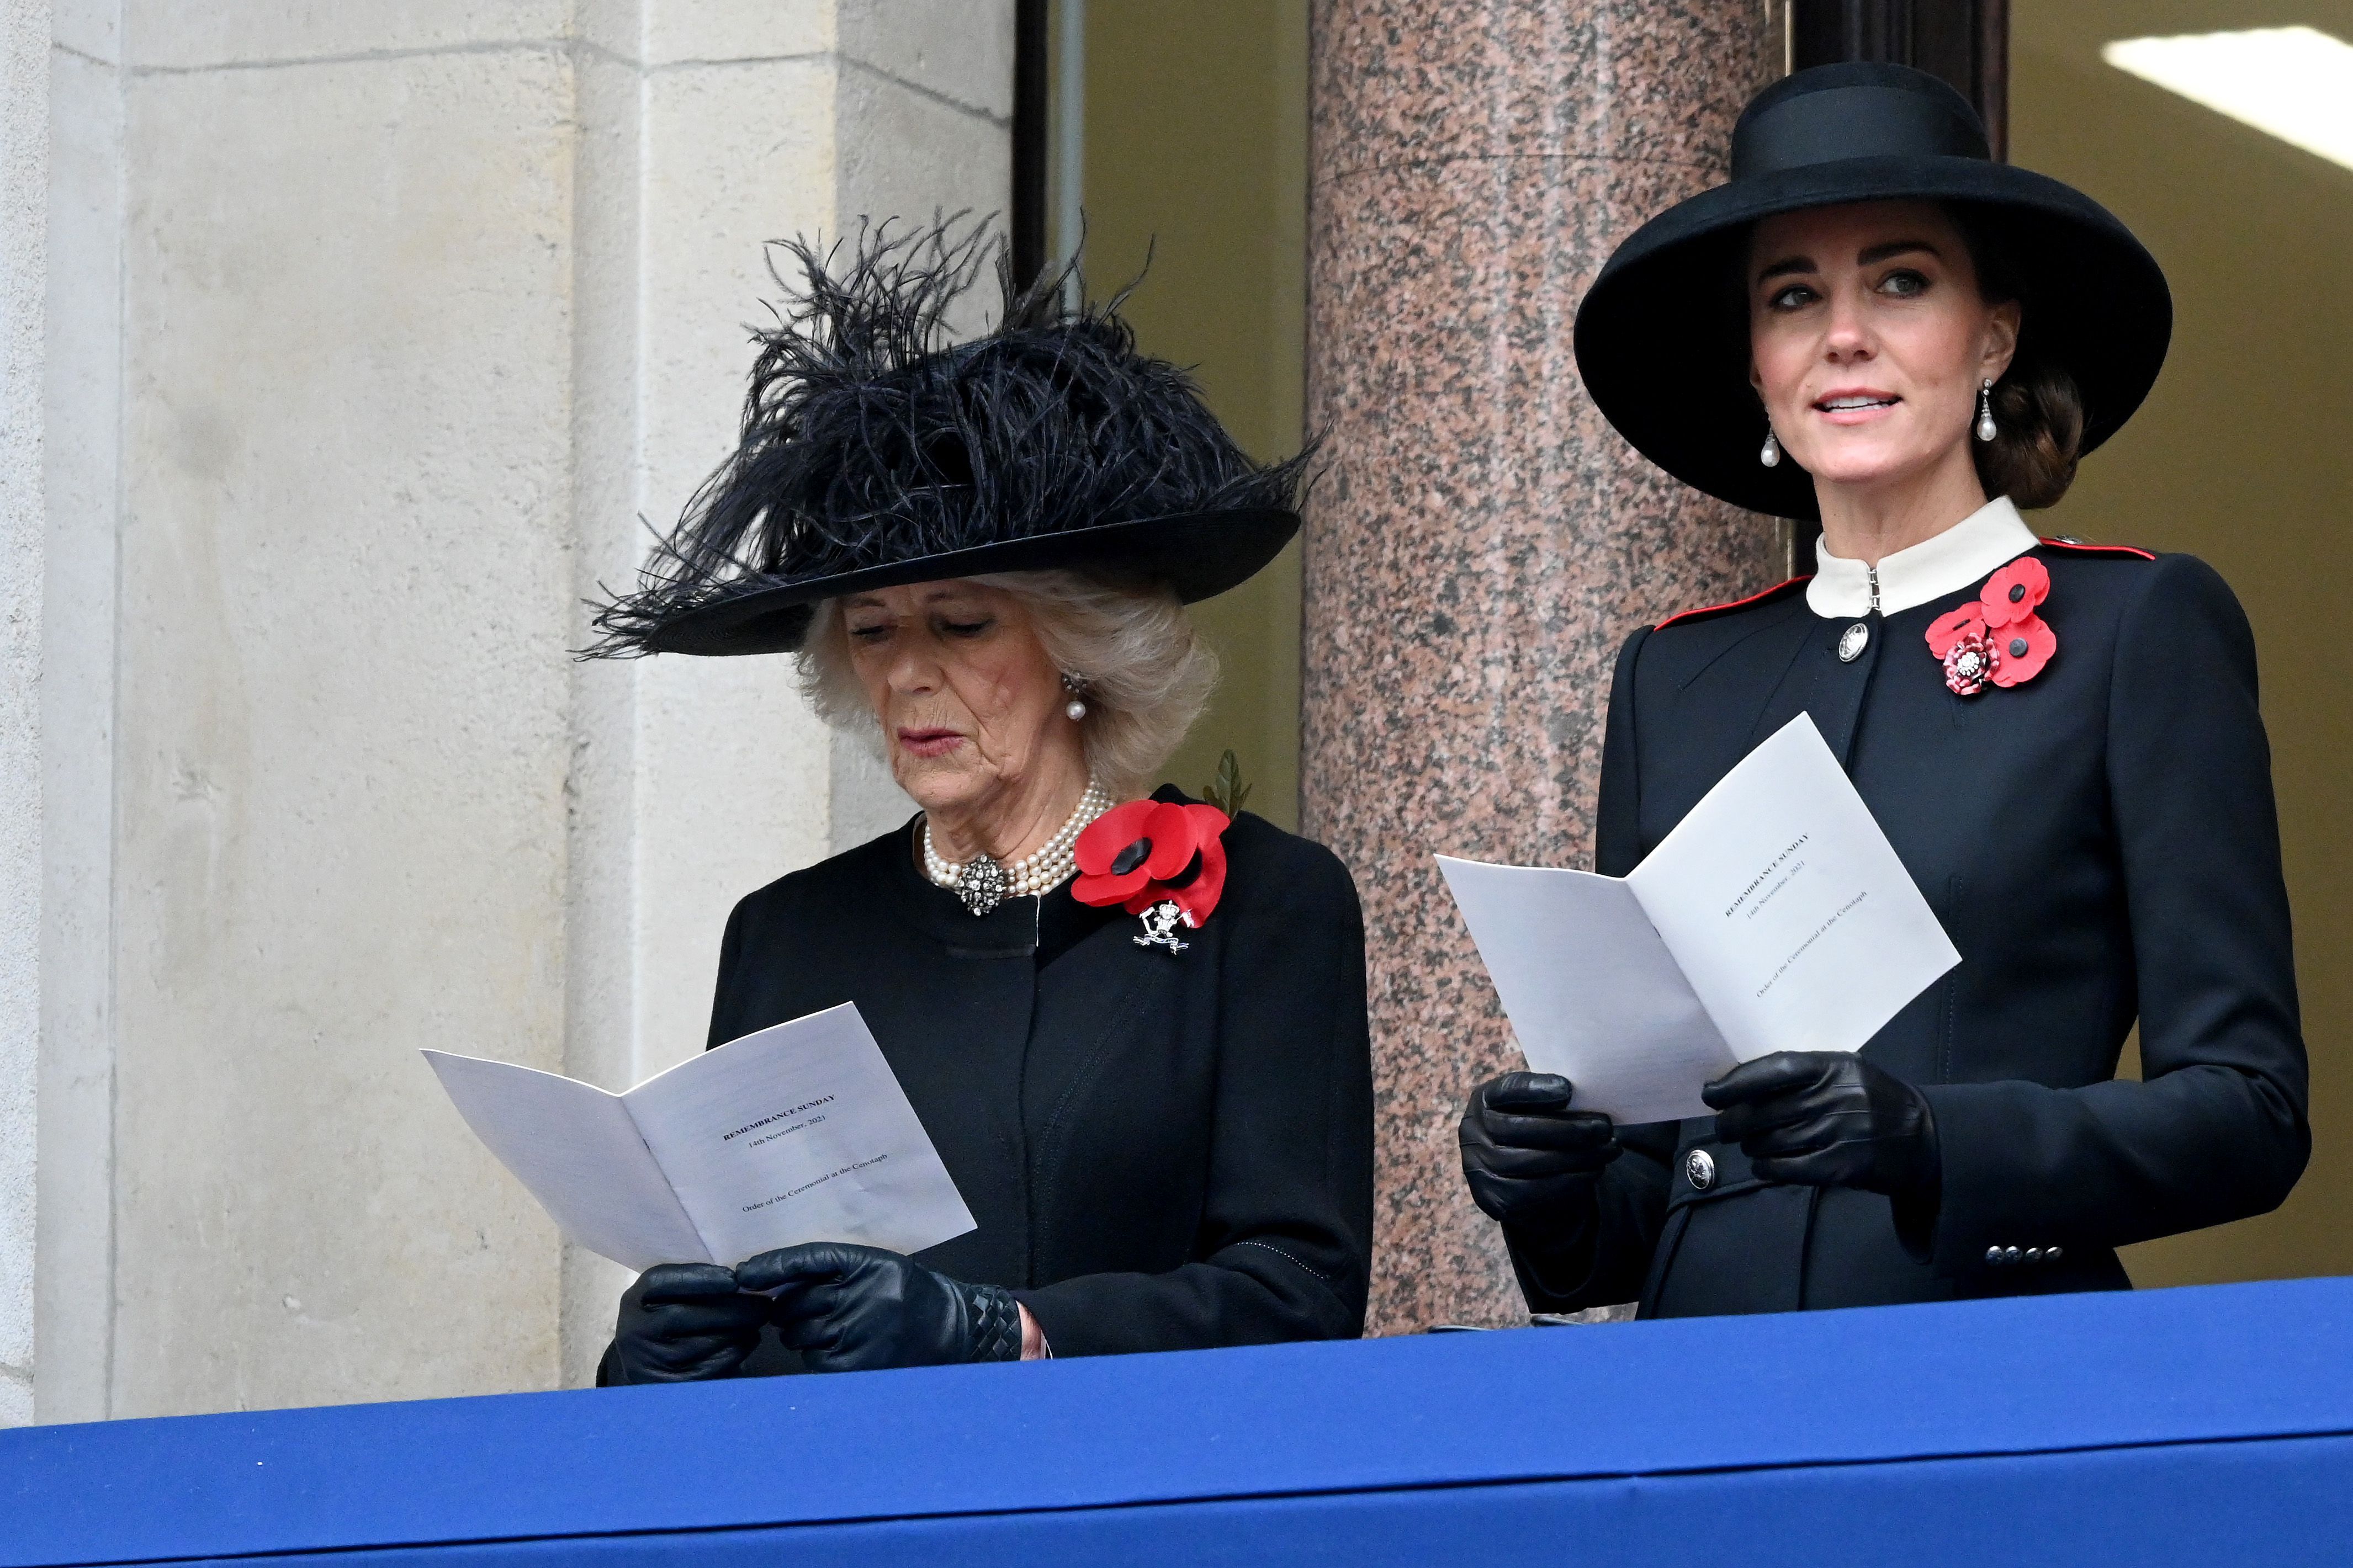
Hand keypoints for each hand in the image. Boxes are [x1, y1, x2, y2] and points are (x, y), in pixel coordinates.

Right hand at [607, 1263, 767, 1383]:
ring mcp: (650, 1362)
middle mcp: (635, 1331)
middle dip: (733, 1308)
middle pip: (686, 1315)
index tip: (734, 1279)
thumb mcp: (669, 1298)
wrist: (651, 1366)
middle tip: (764, 1304)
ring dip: (739, 1330)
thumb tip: (741, 1278)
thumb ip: (694, 1286)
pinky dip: (736, 1352)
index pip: (662, 1281)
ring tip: (758, 1321)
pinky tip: (748, 1341)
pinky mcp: (669, 1386)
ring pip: (703, 1342)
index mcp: (635, 1300)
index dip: (699, 1277)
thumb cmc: (670, 1321)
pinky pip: (710, 1367)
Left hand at [735, 1243, 1023, 1372]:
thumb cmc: (904, 1291)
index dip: (772, 1265)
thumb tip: (771, 1281)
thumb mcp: (874, 1265)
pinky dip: (818, 1355)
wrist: (948, 1326)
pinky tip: (840, 1348)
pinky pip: (814, 1360)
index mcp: (868, 1263)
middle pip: (794, 1302)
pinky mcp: (857, 1366)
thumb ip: (831, 1268)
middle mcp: (864, 1297)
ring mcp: (860, 1333)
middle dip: (788, 1307)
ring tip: (831, 1328)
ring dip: (802, 1332)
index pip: (808, 1259)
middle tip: (806, 1309)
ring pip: (799, 1333)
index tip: (742, 1275)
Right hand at [1458, 1072, 1619, 1228]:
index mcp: (1484, 1101)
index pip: (1506, 1091)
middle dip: (1568, 1129)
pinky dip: (1571, 1180)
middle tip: (1604, 1127)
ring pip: (1532, 1162)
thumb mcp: (1535, 1108)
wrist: (1517, 1178)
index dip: (1535, 1089)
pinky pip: (1536, 1190)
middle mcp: (1473, 1133)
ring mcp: (1479, 1168)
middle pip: (1520, 1130)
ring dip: (1578, 1157)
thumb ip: (1552, 1100)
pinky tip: (1594, 1170)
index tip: (1568, 1089)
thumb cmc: (1534, 1130)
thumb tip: (1589, 1096)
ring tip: (1609, 1149)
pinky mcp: (1495, 1198)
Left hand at [1702, 1052, 1938, 1198]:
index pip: (1774, 1069)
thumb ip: (1803, 1075)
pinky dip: (1768, 1168)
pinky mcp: (1844, 1165)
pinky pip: (1790, 1168)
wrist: (1924, 1138)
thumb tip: (1741, 1082)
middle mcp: (1837, 1097)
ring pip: (1773, 1141)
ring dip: (1751, 1146)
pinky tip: (1763, 1166)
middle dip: (1734, 1122)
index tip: (1711, 1094)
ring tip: (1749, 1145)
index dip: (1737, 1082)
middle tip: (1723, 1128)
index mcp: (1835, 1066)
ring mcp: (1841, 1132)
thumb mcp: (1847, 1073)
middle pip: (1766, 1111)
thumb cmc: (1874, 1100)